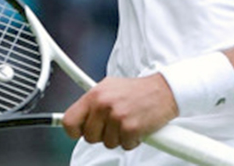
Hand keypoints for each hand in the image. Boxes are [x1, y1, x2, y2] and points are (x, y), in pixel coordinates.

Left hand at [61, 75, 178, 150]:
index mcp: (95, 94)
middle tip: (114, 124)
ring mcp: (117, 117)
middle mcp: (103, 104)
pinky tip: (137, 126)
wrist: (164, 90)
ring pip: (107, 143)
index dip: (74, 131)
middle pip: (89, 137)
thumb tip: (77, 119)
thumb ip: (92, 104)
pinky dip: (132, 140)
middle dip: (102, 135)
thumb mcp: (109, 88)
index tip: (81, 132)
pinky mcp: (130, 128)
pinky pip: (124, 145)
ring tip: (128, 121)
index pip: (69, 121)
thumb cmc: (137, 91)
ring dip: (119, 137)